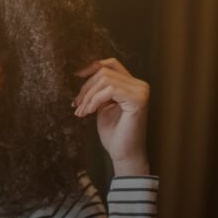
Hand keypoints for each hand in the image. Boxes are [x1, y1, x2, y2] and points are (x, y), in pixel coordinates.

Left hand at [73, 58, 150, 175]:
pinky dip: (94, 100)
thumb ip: (100, 90)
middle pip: (104, 72)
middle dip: (86, 88)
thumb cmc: (114, 133)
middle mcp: (140, 85)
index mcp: (132, 85)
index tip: (77, 75)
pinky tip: (88, 112)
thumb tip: (83, 73)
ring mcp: (141, 91)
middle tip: (76, 105)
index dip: (93, 66)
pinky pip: (110, 90)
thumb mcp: (103, 105)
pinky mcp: (138, 99)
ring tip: (81, 111)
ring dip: (88, 96)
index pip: (112, 64)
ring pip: (105, 79)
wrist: (123, 153)